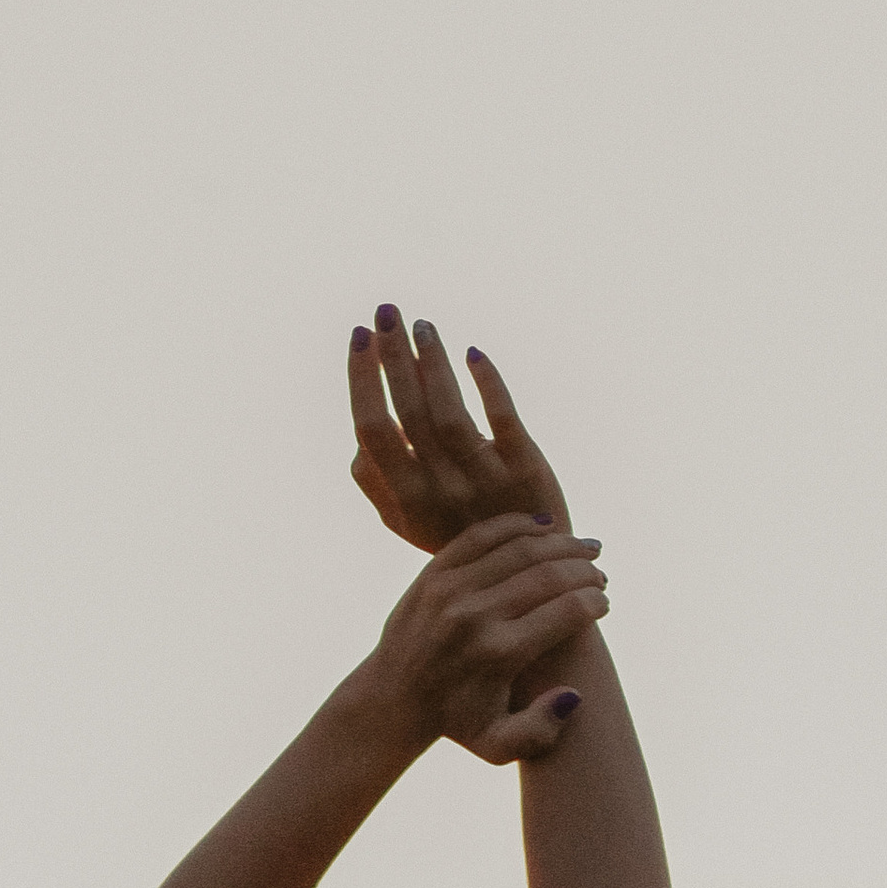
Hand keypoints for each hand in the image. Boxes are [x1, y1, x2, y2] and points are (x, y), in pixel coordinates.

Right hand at [348, 311, 569, 547]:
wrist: (527, 575)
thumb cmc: (459, 539)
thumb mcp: (408, 525)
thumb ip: (379, 486)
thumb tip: (359, 441)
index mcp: (405, 502)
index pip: (372, 432)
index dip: (363, 381)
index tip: (359, 338)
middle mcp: (440, 492)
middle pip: (408, 413)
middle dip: (394, 356)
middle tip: (386, 312)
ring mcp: (483, 481)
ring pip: (450, 411)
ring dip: (433, 361)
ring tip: (423, 325)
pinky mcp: (524, 469)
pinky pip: (503, 418)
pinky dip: (487, 382)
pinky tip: (472, 353)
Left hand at [368, 515, 607, 764]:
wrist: (393, 699)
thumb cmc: (456, 722)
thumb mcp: (496, 745)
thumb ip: (539, 732)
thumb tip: (573, 694)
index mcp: (497, 655)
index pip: (564, 612)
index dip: (594, 602)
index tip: (604, 602)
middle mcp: (475, 617)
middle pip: (548, 575)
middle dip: (584, 571)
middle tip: (600, 574)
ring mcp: (452, 589)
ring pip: (520, 549)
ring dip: (561, 544)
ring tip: (584, 548)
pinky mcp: (433, 572)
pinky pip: (483, 535)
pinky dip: (519, 525)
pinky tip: (546, 529)